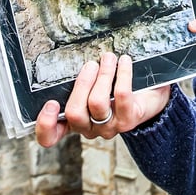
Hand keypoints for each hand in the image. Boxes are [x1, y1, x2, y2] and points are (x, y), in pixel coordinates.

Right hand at [35, 52, 170, 146]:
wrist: (150, 97)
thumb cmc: (116, 89)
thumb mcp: (93, 86)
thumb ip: (81, 82)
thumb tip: (78, 62)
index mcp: (74, 121)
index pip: (51, 136)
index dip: (45, 124)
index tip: (51, 103)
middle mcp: (89, 128)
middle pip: (74, 113)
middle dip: (82, 84)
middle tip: (90, 65)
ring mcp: (109, 127)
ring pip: (97, 103)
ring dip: (103, 75)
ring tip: (108, 59)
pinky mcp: (128, 120)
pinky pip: (121, 95)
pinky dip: (122, 74)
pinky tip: (124, 61)